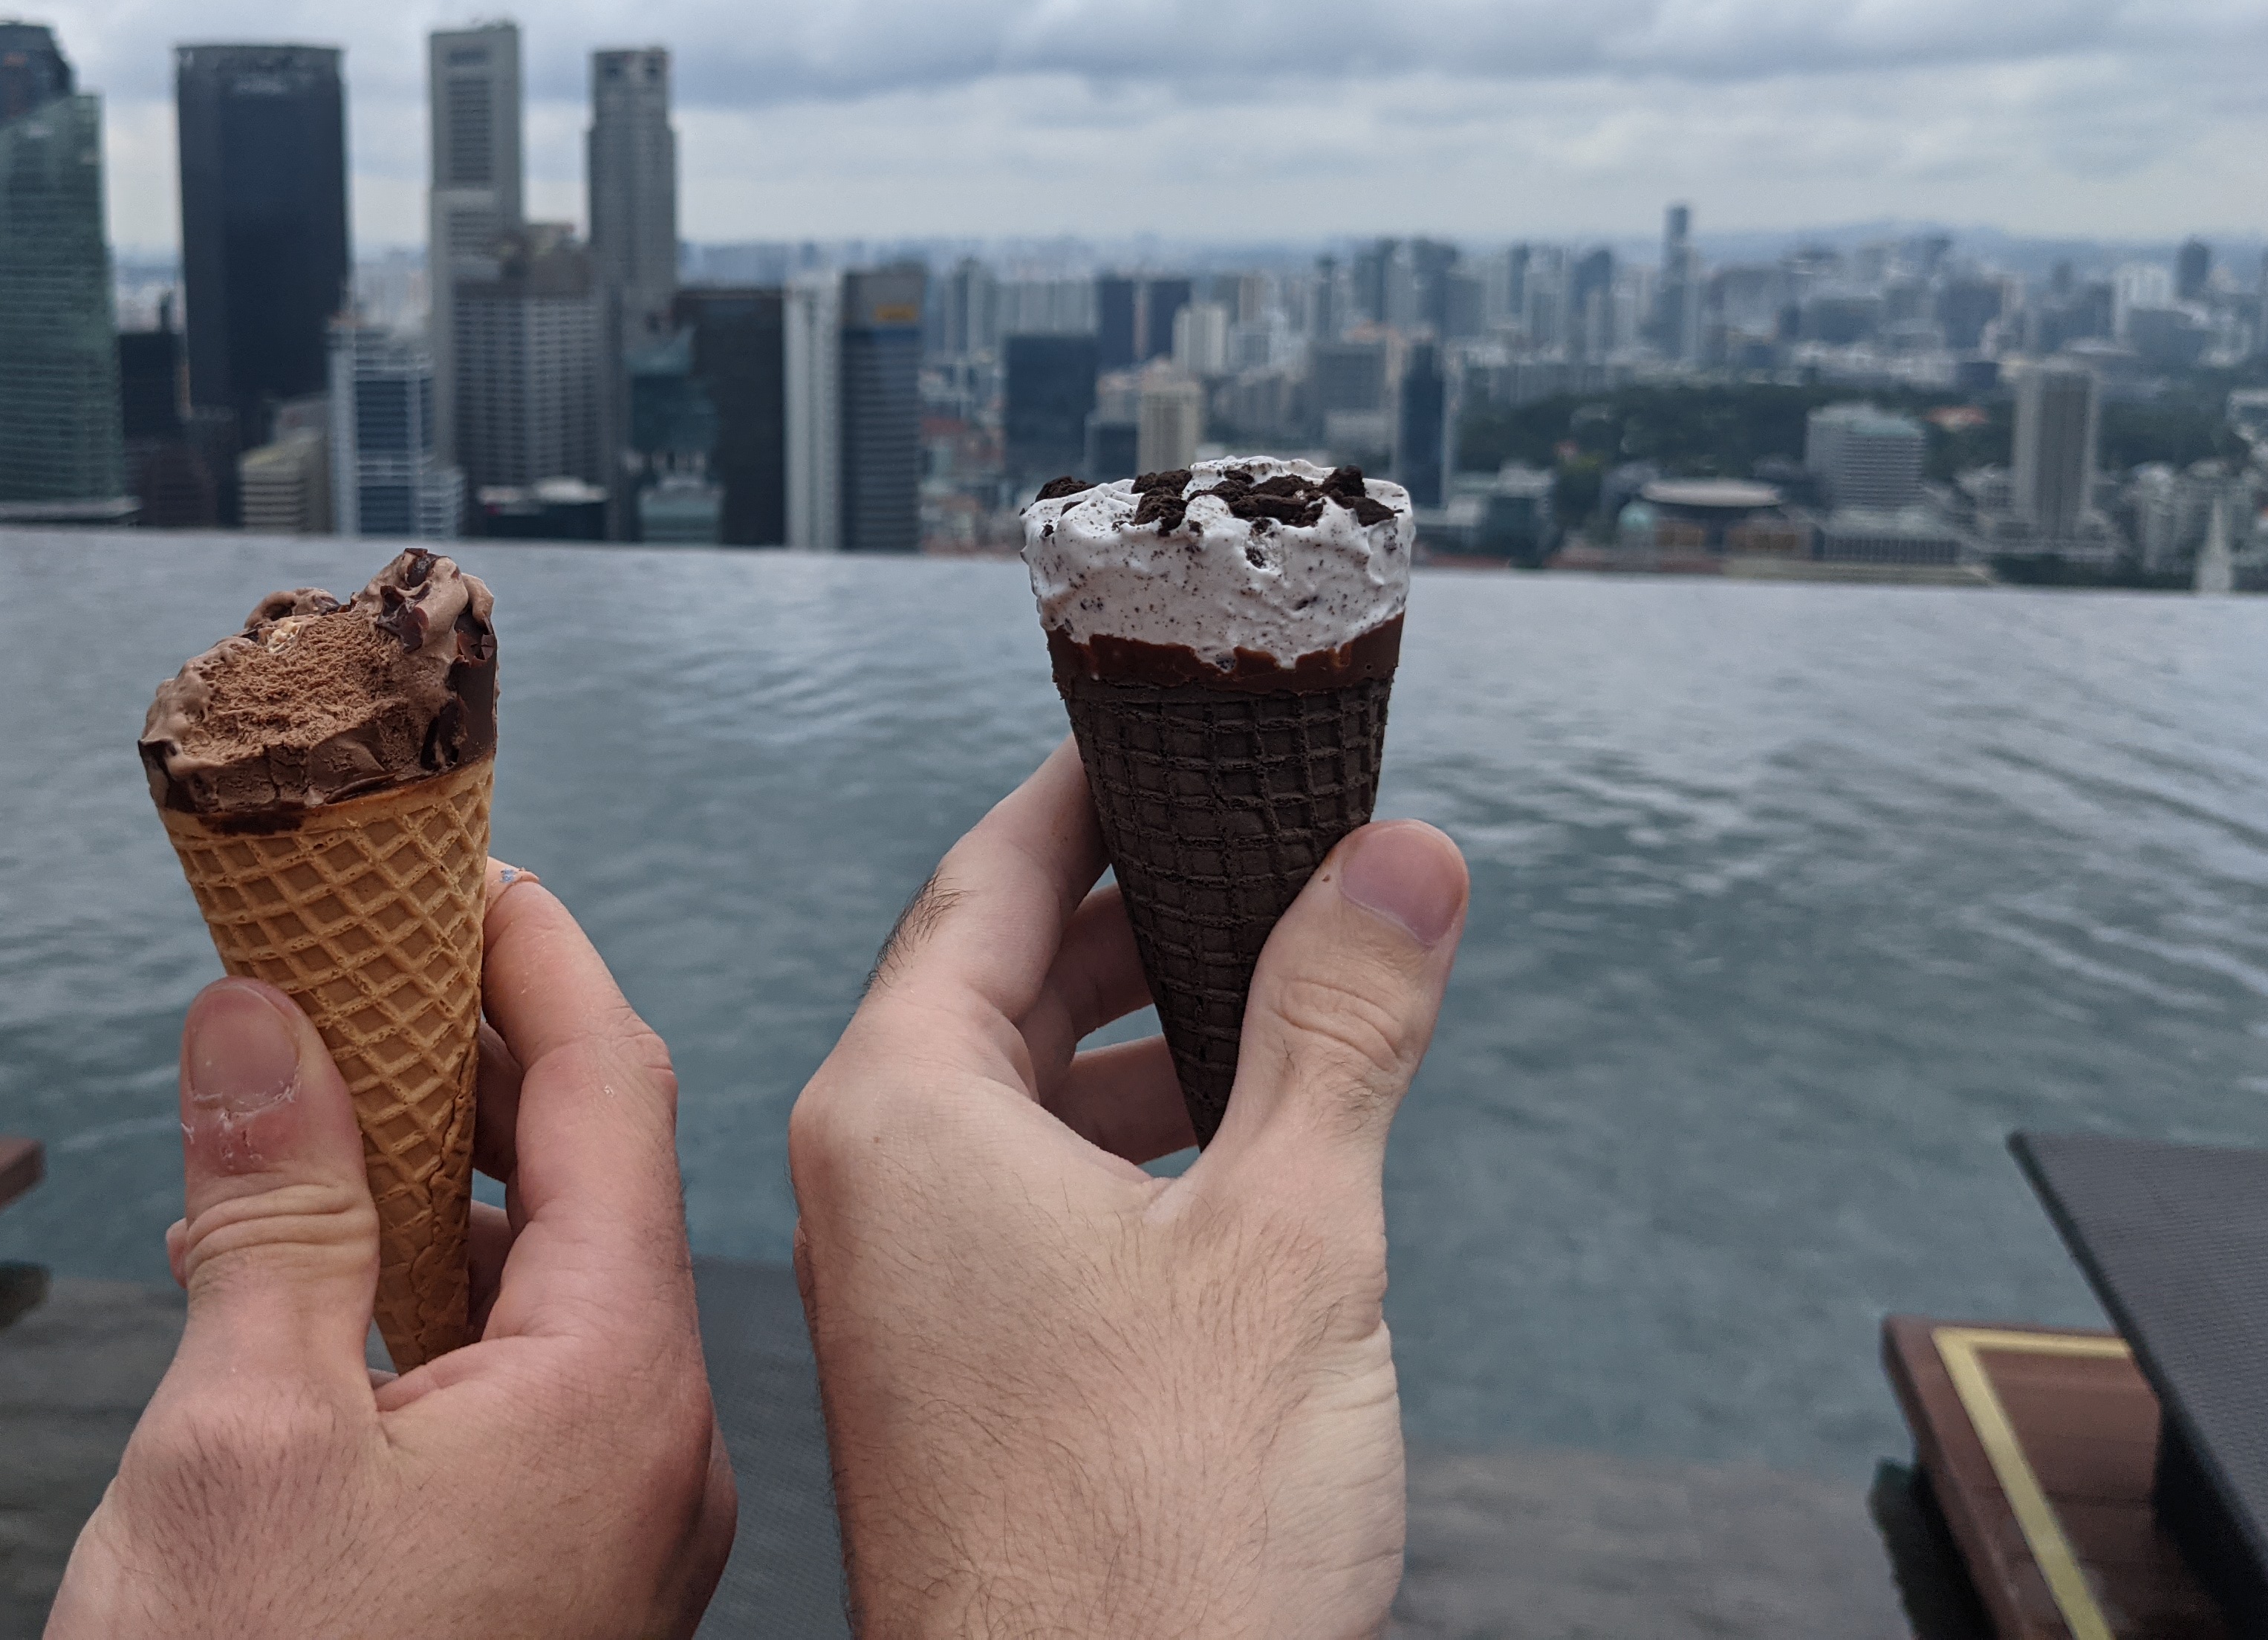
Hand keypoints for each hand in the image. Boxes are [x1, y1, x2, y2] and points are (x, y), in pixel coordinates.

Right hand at [49, 867, 736, 1638]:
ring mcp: (618, 1528)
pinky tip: (311, 1276)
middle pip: (592, 1181)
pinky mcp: (560, 1583)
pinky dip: (429, 1307)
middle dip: (471, 1058)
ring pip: (551, 1292)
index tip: (454, 865)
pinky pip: (522, 1394)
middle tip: (354, 963)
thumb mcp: (240, 1437)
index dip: (533, 957)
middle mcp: (657, 1451)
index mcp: (617, 1388)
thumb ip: (271, 1211)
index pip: (612, 1088)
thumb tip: (257, 1018)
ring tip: (309, 1103)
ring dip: (438, 1186)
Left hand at [788, 742, 1467, 1639]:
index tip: (1166, 729)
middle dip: (1136, 909)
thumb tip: (1398, 861)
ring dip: (1141, 1035)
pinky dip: (1127, 1148)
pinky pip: (1026, 1200)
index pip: (985, 877)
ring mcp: (900, 1289)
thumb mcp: (1288, 1237)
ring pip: (1016, 1097)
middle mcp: (869, 1184)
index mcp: (900, 1111)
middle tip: (1265, 846)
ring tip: (1277, 988)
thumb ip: (1338, 1028)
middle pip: (995, 976)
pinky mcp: (952, 1377)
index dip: (1087, 793)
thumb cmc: (1158, 1537)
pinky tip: (1236, 1152)